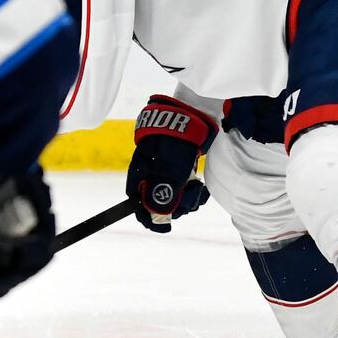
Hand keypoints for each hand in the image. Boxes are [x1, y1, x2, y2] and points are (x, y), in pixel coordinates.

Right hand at [127, 95, 216, 231]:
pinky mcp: (181, 170)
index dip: (148, 215)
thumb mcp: (174, 162)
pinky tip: (201, 188)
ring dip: (187, 200)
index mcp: (141, 168)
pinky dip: (193, 193)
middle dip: (174, 207)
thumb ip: (165, 187)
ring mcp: (166, 170)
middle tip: (191, 200)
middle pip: (155, 201)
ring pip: (172, 197)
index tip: (163, 226)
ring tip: (199, 190)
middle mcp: (151, 171)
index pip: (136, 199)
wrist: (198, 111)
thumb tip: (156, 215)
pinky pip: (183, 190)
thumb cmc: (183, 134)